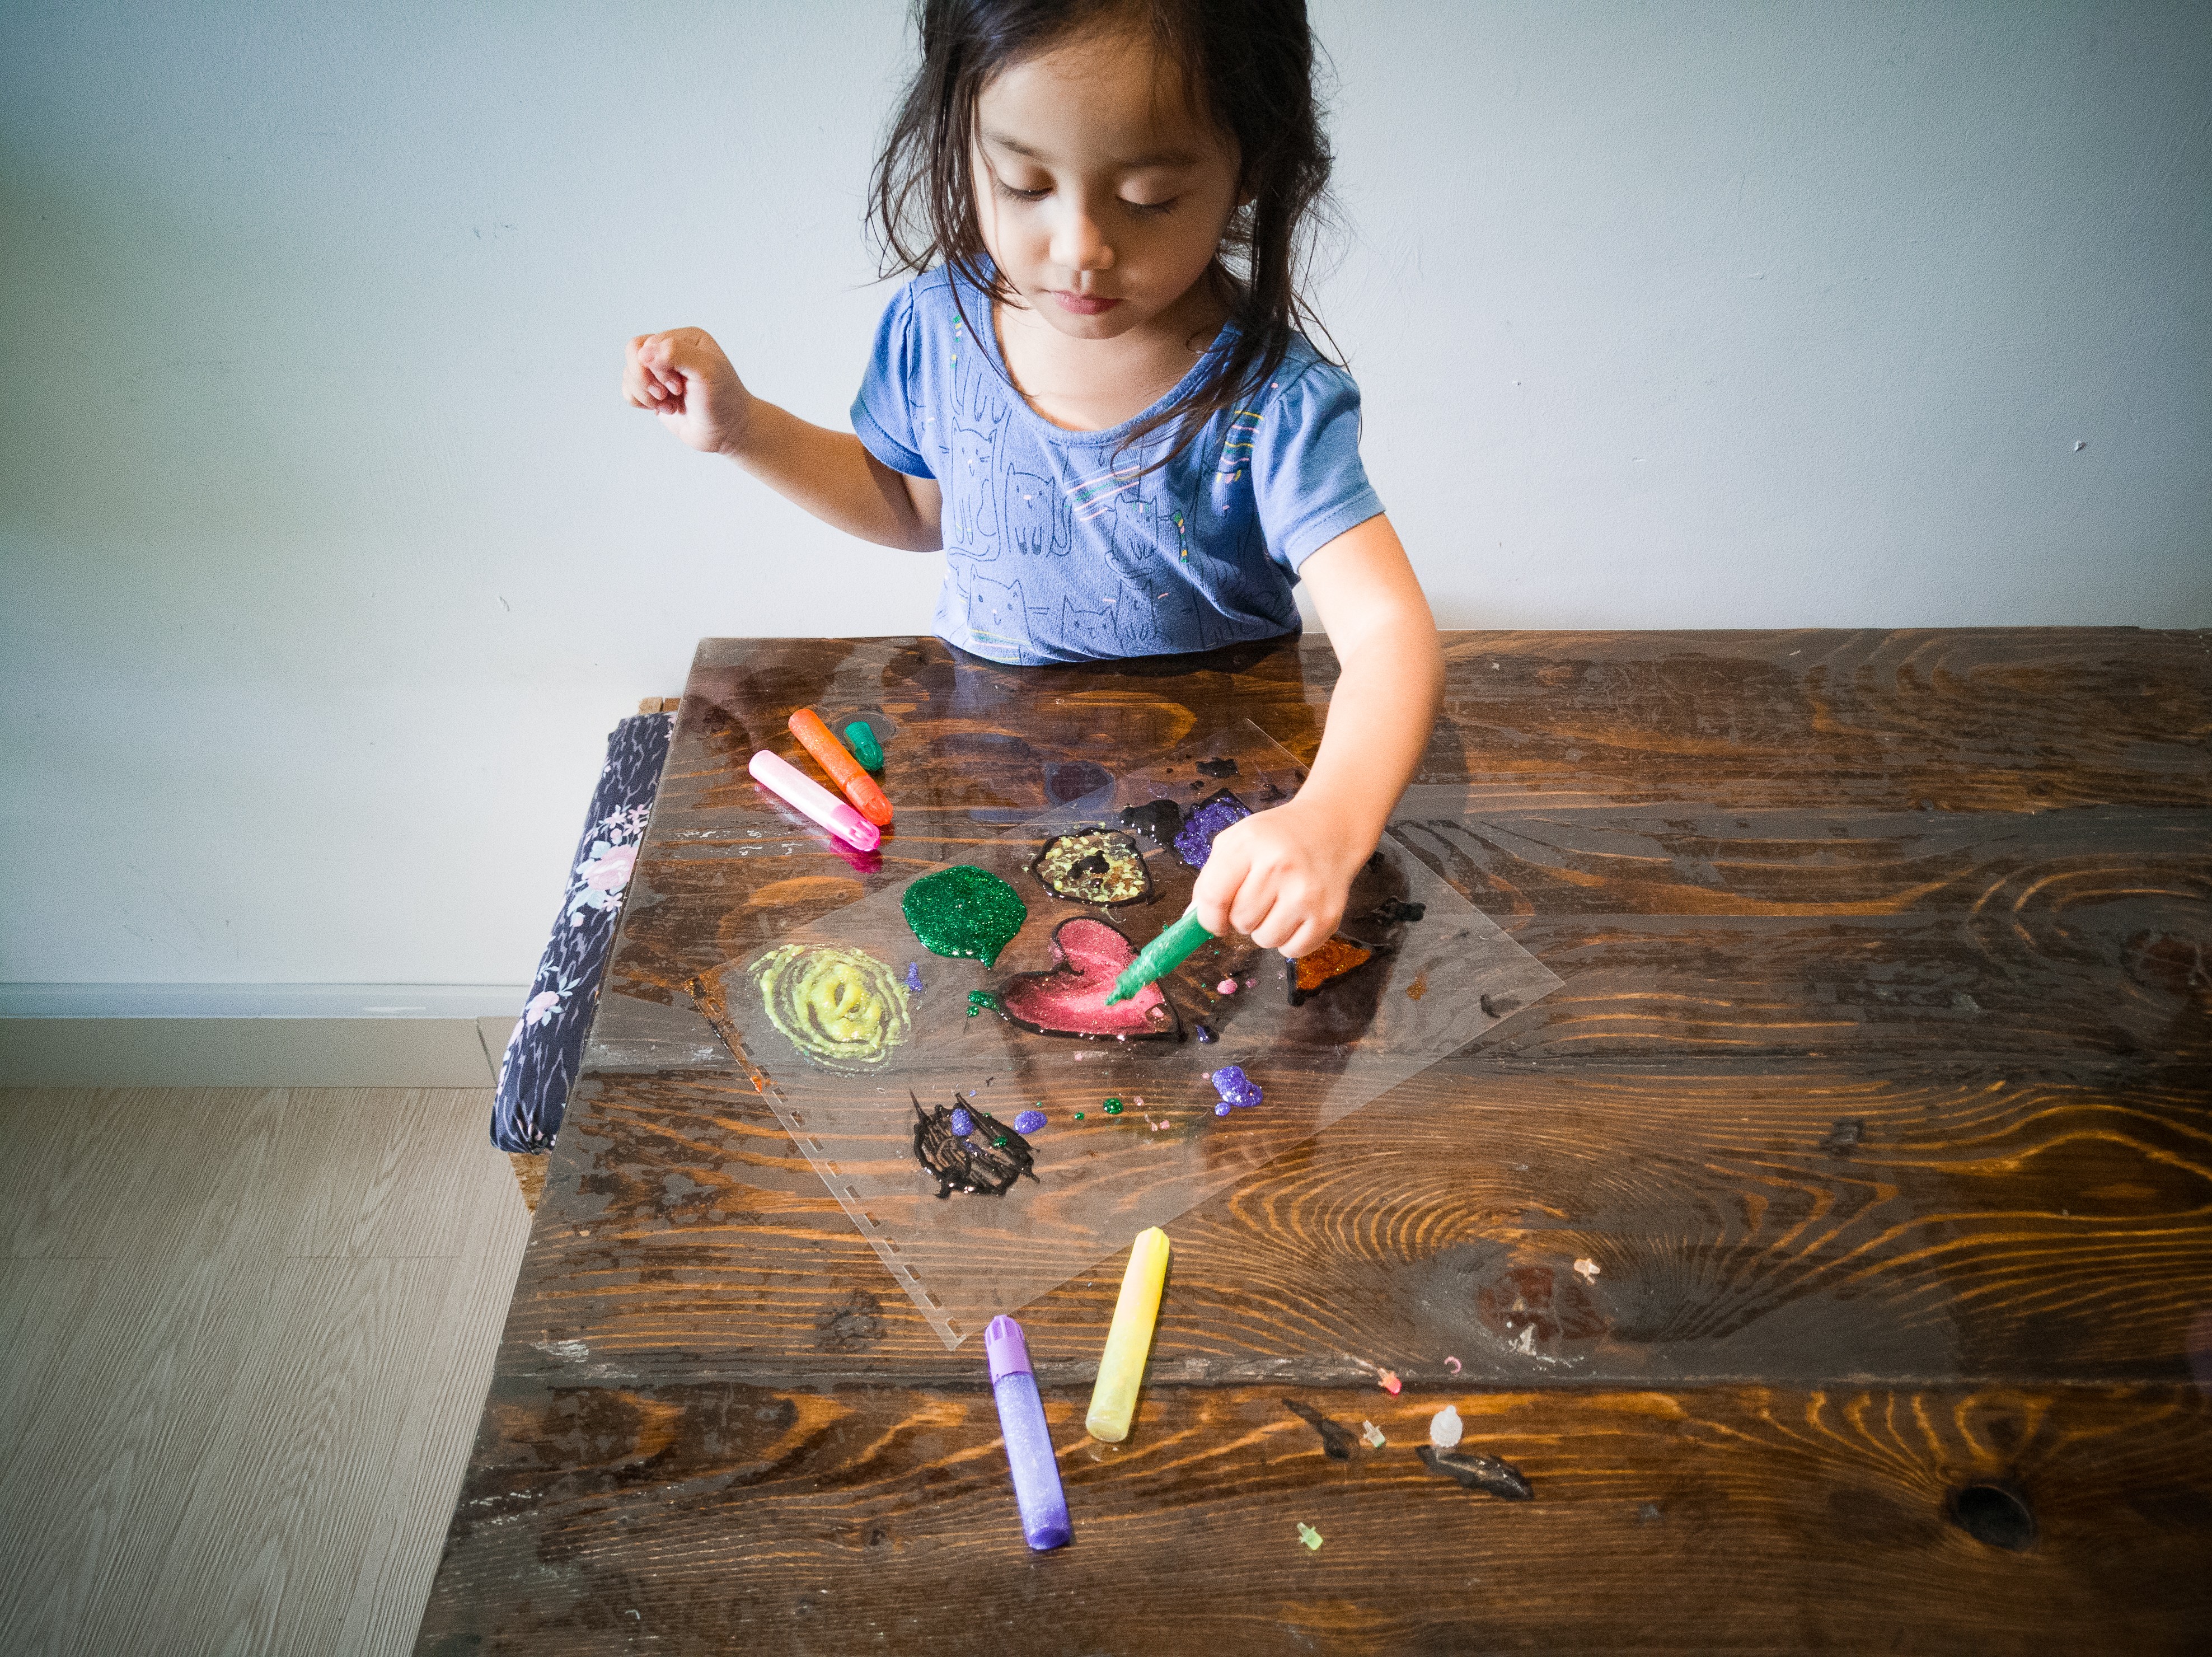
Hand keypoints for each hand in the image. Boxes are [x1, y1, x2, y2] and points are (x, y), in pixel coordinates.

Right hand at [623, 327, 751, 455]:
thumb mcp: (706, 371)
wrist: (727, 432)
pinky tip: (663, 409)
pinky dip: (640, 402)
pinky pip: (628, 390)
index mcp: (685, 339)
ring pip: (629, 373)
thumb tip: (643, 352)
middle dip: (645, 380)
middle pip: (633, 354)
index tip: (679, 387)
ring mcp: (661, 372)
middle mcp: (671, 351)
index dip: (657, 368)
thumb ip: (676, 353)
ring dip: (645, 394)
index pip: (649, 343)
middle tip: (667, 395)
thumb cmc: (723, 401)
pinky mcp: (654, 391)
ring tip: (670, 405)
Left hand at [1189, 798, 1369, 960]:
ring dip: (1265, 930)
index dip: (1208, 918)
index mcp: (1250, 843)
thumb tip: (1192, 920)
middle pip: (1240, 921)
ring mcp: (1306, 893)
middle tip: (1258, 898)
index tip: (1215, 921)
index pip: (1214, 896)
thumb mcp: (1236, 841)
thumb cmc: (1276, 839)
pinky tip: (1296, 914)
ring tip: (1278, 904)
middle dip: (1241, 918)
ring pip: (1265, 940)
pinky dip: (1289, 940)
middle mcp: (1280, 866)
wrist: (1330, 830)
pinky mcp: (1328, 916)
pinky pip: (1292, 951)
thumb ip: (1211, 878)